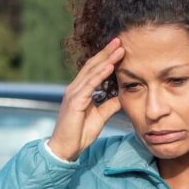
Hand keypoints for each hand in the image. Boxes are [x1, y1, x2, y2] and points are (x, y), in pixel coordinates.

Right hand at [48, 38, 124, 161]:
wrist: (66, 149)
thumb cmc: (80, 134)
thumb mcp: (100, 117)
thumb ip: (110, 105)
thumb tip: (122, 97)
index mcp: (81, 91)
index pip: (95, 70)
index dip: (107, 58)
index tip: (120, 49)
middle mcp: (75, 88)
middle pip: (93, 65)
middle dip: (107, 52)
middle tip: (120, 40)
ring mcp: (74, 93)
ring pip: (92, 71)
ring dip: (106, 59)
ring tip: (119, 48)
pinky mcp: (75, 101)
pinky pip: (89, 85)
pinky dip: (100, 74)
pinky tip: (110, 66)